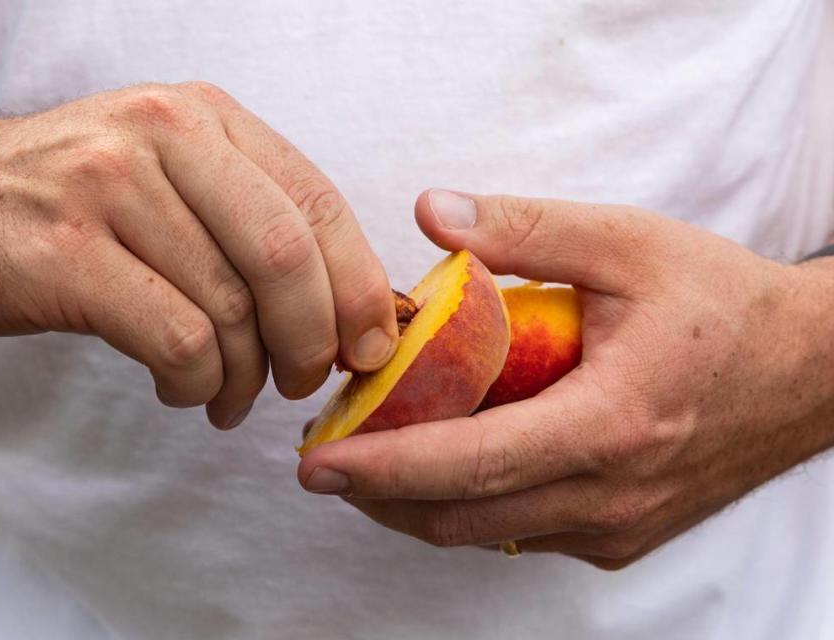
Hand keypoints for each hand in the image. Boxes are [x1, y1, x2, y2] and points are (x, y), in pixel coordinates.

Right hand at [0, 83, 397, 426]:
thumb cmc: (71, 200)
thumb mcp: (169, 178)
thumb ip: (251, 226)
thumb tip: (345, 313)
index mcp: (208, 119)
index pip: (319, 204)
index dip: (360, 287)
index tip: (370, 347)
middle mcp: (166, 137)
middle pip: (284, 257)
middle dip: (311, 341)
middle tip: (301, 384)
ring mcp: (110, 188)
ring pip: (229, 307)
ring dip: (245, 377)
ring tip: (228, 398)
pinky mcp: (64, 252)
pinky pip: (174, 337)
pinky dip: (196, 382)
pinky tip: (182, 390)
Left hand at [297, 190, 833, 568]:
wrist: (809, 371)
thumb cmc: (722, 305)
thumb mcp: (629, 244)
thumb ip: (527, 227)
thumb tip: (431, 213)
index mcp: (610, 423)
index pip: (472, 464)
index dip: (384, 470)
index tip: (316, 465)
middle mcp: (609, 494)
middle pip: (462, 518)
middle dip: (379, 496)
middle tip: (323, 458)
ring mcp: (616, 525)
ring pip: (487, 534)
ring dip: (418, 503)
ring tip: (369, 457)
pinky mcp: (621, 536)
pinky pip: (522, 531)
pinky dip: (471, 504)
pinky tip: (446, 461)